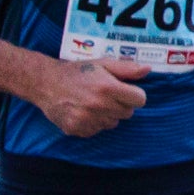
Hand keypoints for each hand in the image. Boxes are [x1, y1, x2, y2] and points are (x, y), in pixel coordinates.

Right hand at [33, 58, 148, 139]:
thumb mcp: (102, 64)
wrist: (46, 83)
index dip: (133, 94)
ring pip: (113, 123)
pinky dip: (94, 123)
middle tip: (104, 94)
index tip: (124, 90)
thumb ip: (126, 68)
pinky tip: (83, 111)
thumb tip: (148, 70)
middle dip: (120, 104)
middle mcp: (99, 106)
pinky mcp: (77, 129)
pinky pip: (97, 130)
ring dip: (107, 114)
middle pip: (128, 113)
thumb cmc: (77, 72)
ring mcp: (87, 120)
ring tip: (92, 102)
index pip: (139, 100)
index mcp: (107, 88)